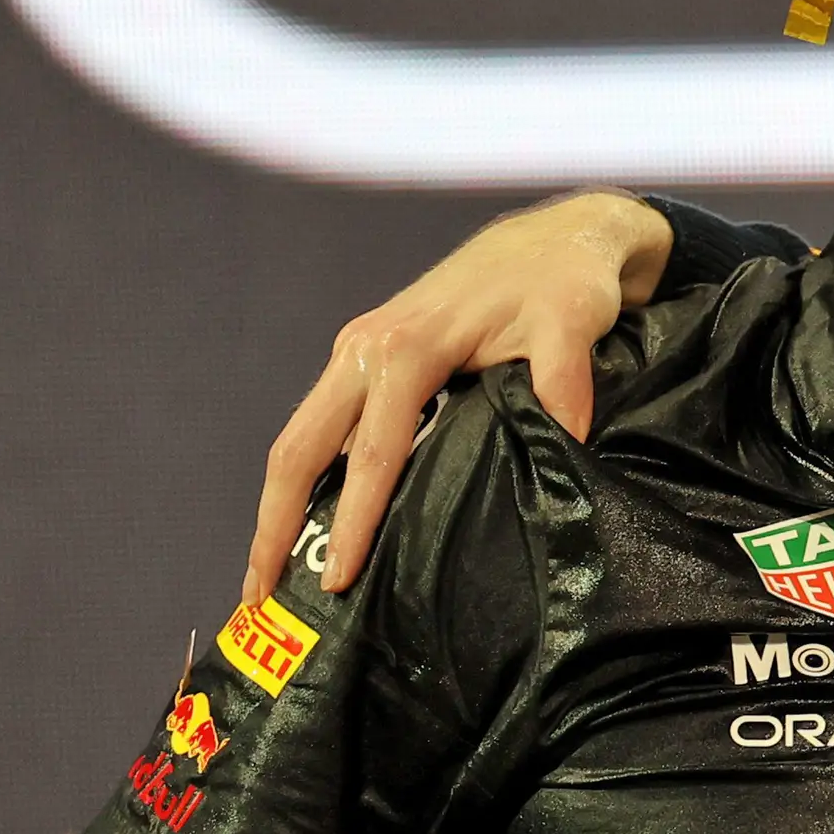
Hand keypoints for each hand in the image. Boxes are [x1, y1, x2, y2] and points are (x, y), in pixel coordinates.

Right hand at [239, 192, 669, 602]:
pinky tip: (310, 525)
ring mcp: (359, 354)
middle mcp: (365, 350)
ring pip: (301, 439)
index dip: (353, 519)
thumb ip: (564, 379)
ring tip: (271, 576)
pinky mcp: (369, 360)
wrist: (557, 237)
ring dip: (279, 506)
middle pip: (299, 448)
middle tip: (260, 596)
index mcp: (404, 348)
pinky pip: (324, 428)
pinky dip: (310, 478)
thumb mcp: (572, 323)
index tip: (337, 581)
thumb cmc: (565, 282)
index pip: (371, 452)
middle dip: (274, 524)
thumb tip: (567, 441)